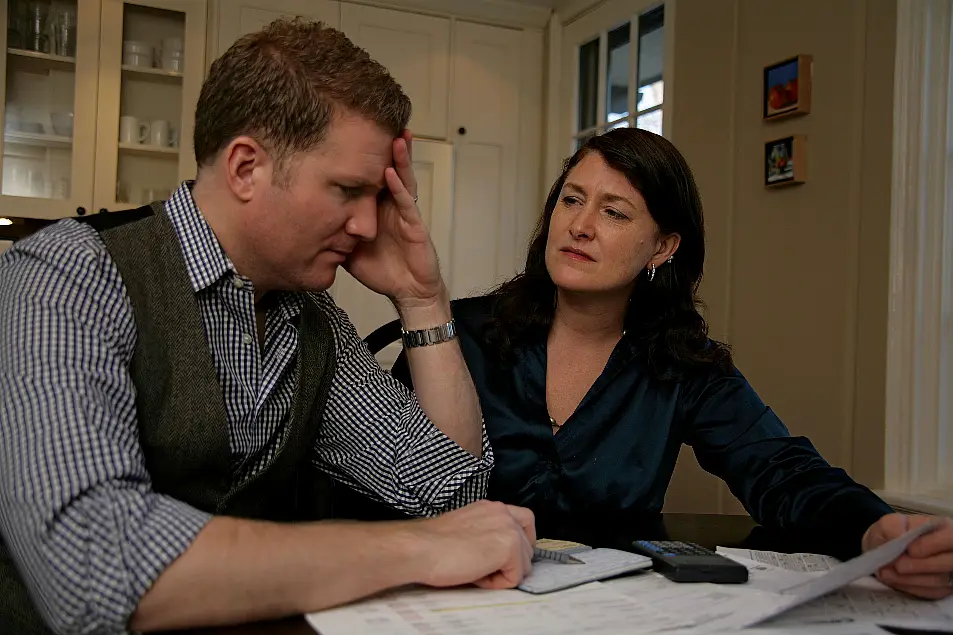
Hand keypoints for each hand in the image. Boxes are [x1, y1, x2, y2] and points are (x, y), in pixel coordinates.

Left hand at [344, 130, 443, 307]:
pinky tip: (390, 173)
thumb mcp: (349, 247)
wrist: (407, 292)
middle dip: (388, 146)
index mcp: (379, 208)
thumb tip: (303, 222)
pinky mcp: (415, 227)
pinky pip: (406, 204)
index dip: (367, 156)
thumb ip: (333, 231)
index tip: (355, 133)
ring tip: (396, 137)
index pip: (372, 176)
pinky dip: (399, 188)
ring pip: (403, 180)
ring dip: (399, 159)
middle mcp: (393, 206)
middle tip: (383, 121)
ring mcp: (406, 214)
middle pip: (391, 169)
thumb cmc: (383, 269)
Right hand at [410, 500, 535, 589]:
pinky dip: (498, 584)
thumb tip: (497, 554)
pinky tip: (476, 576)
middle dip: (509, 563)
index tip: (498, 557)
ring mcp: (509, 528)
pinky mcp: (509, 547)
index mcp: (492, 507)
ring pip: (524, 564)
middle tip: (481, 566)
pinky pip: (516, 577)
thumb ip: (487, 533)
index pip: (524, 522)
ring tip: (475, 571)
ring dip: (502, 573)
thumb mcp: (467, 529)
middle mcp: (504, 512)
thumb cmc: (432, 544)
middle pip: (527, 547)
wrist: (420, 548)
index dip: (517, 545)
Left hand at [862, 513, 952, 598]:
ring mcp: (950, 571)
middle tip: (898, 566)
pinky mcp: (944, 588)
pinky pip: (933, 592)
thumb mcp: (888, 523)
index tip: (909, 550)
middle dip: (921, 566)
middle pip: (950, 563)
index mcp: (944, 529)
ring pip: (940, 580)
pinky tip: (895, 581)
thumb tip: (899, 537)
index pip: (949, 538)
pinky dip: (912, 588)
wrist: (886, 548)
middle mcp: (952, 551)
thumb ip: (893, 526)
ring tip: (887, 574)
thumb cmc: (891, 534)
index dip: (930, 546)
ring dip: (911, 579)